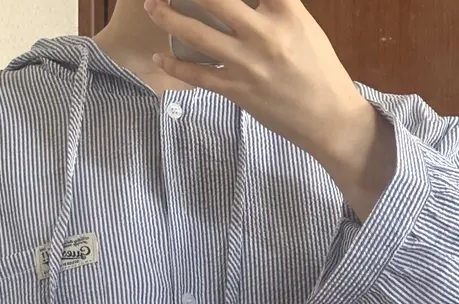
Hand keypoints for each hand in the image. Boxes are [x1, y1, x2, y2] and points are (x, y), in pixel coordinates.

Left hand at [144, 0, 371, 160]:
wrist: (327, 116)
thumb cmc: (319, 69)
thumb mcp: (302, 26)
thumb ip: (274, 8)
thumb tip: (243, 4)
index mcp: (286, 10)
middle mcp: (263, 33)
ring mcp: (246, 63)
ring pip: (198, 35)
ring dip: (168, 19)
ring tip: (151, 6)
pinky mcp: (236, 90)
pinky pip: (197, 75)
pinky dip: (174, 66)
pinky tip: (158, 58)